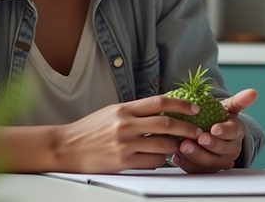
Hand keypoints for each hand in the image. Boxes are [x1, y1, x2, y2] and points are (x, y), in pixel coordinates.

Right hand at [54, 95, 203, 172]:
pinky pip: (152, 162)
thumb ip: (135, 111)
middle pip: (167, 123)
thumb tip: (161, 110)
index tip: (195, 108)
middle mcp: (126, 124)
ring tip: (181, 146)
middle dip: (188, 127)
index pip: (160, 102)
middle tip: (198, 131)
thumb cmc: (89, 130)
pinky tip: (161, 158)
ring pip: (163, 144)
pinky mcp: (123, 161)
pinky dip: (161, 160)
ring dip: (176, 146)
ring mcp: (125, 143)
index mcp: (125, 109)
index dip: (182, 104)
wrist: (66, 147)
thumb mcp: (112, 112)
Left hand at [171, 88, 256, 173]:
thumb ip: (239, 100)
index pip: (233, 132)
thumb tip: (253, 92)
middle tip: (197, 138)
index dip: (224, 131)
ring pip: (210, 163)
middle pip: (222, 150)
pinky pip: (197, 170)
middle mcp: (232, 150)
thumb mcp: (229, 107)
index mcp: (237, 132)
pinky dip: (186, 164)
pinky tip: (177, 157)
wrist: (214, 134)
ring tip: (183, 146)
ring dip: (196, 155)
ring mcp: (220, 162)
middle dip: (209, 145)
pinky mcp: (207, 170)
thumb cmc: (220, 118)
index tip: (214, 128)